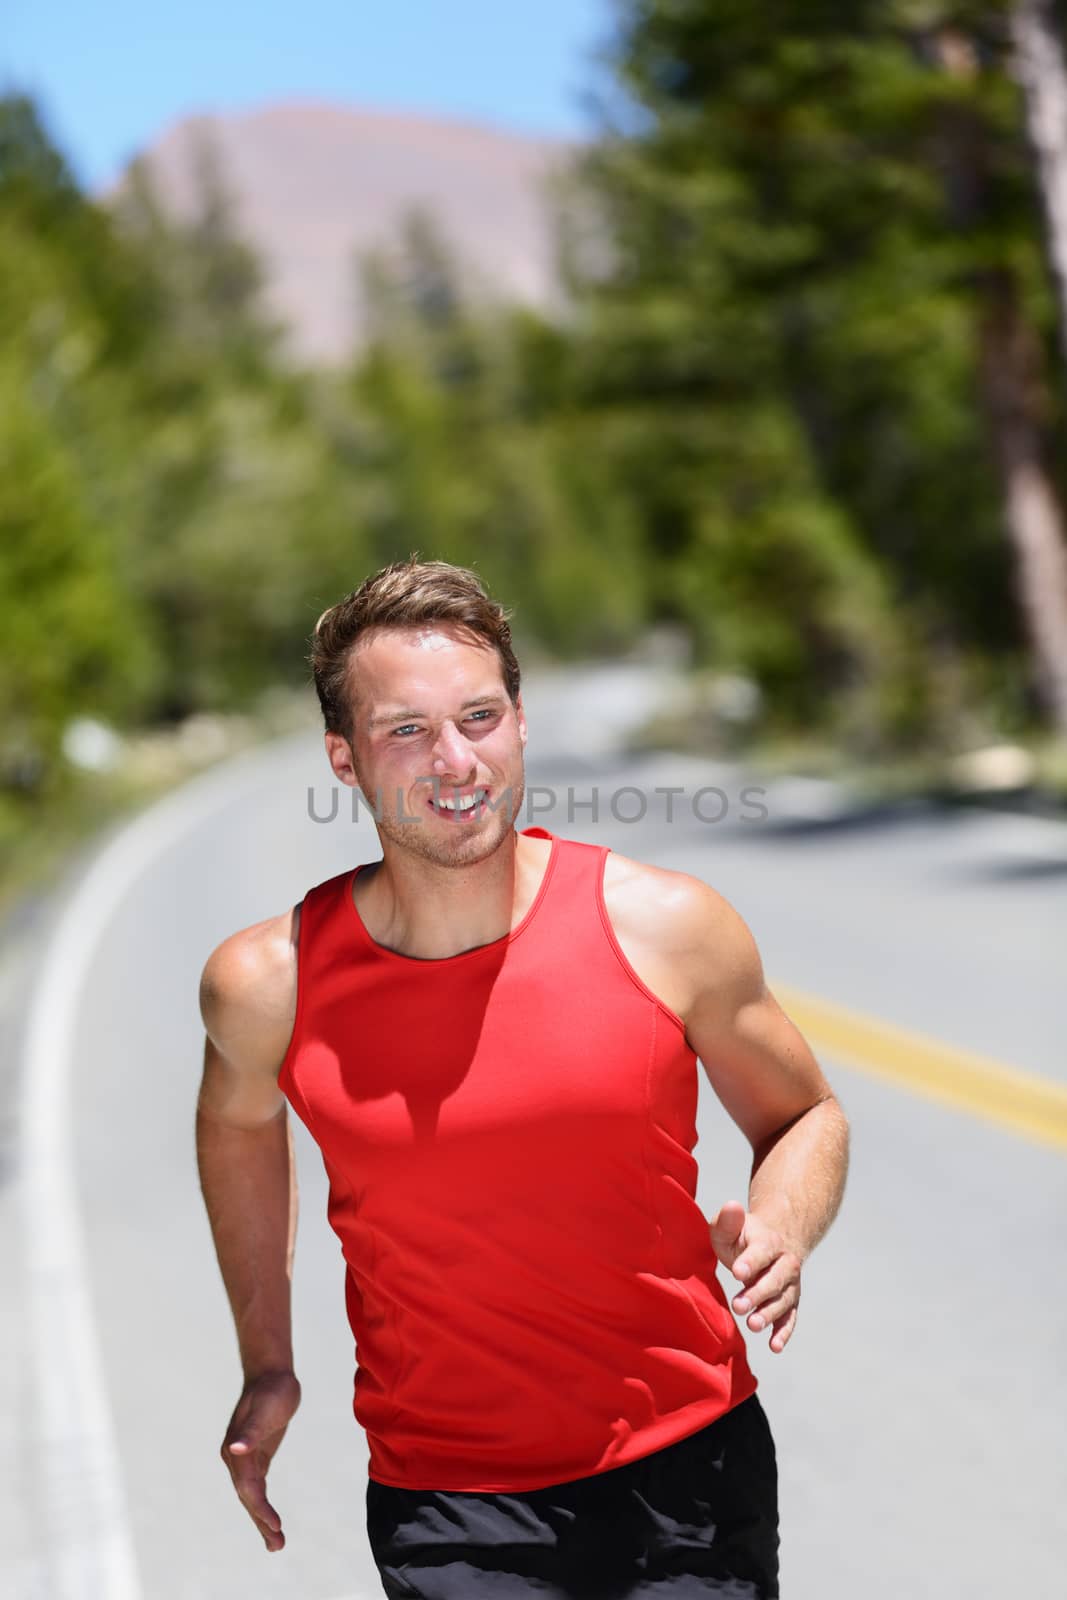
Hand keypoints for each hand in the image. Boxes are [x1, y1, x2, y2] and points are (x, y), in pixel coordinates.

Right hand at [221, 1369, 301, 1551]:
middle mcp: (236, 1458)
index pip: (248, 1486)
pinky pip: (258, 1488)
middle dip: (261, 1522)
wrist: (271, 1372)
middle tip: (278, 1545)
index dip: (260, 1507)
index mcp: (235, 1450)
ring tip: (276, 1544)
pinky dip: (263, 1505)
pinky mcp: (256, 1457)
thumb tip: (235, 1450)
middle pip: (247, 1497)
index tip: (275, 1523)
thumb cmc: (271, 1388)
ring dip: (262, 1519)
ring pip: (251, 1496)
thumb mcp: (266, 1408)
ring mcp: (244, 1458)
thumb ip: (250, 1430)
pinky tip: (271, 1520)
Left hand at [709, 1199, 802, 1354]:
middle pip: (774, 1280)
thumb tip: (731, 1206)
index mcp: (769, 1241)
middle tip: (738, 1306)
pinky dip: (784, 1333)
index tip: (737, 1272)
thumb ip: (728, 1220)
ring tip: (752, 1324)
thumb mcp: (731, 1225)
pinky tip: (773, 1347)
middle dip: (757, 1293)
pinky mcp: (790, 1302)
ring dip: (769, 1314)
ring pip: (783, 1301)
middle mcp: (786, 1263)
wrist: (774, 1242)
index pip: (762, 1252)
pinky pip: (790, 1318)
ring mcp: (790, 1285)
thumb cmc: (743, 1236)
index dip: (751, 1262)